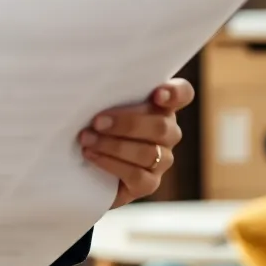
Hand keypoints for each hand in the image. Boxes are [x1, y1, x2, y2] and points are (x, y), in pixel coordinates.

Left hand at [78, 78, 194, 208]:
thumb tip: (92, 82)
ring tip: (86, 139)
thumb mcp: (100, 103)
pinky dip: (111, 164)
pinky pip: (137, 175)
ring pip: (148, 153)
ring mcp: (161, 160)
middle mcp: (167, 132)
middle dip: (126, 124)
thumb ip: (108, 93)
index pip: (183, 94)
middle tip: (96, 122)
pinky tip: (91, 155)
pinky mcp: (149, 183)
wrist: (83, 166)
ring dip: (113, 145)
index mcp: (160, 106)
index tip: (157, 95)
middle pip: (161, 126)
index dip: (175, 93)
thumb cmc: (93, 123)